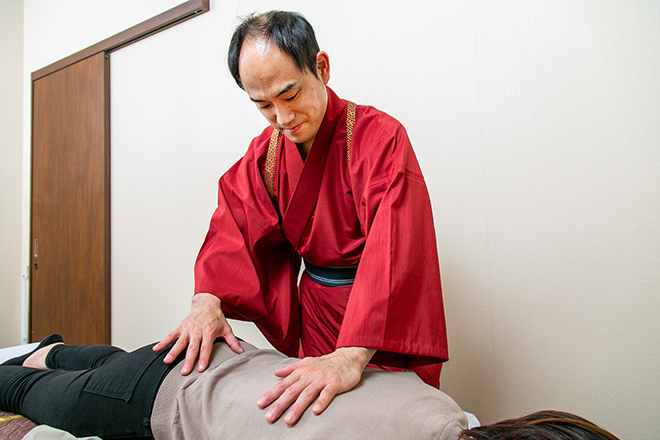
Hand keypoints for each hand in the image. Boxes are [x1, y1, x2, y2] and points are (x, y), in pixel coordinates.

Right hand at [153, 293, 242, 374]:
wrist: (206, 302)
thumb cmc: (216, 317)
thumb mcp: (226, 328)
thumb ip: (232, 341)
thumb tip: (241, 352)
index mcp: (209, 331)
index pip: (206, 348)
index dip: (203, 358)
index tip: (201, 369)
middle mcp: (197, 331)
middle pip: (192, 348)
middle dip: (188, 360)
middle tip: (184, 371)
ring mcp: (188, 329)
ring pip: (179, 342)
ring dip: (172, 352)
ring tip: (167, 361)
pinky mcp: (181, 327)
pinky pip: (171, 335)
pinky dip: (163, 342)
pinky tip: (156, 349)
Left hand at [257, 346, 375, 424]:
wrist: (348, 357)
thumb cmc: (326, 363)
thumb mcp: (306, 363)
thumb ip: (290, 369)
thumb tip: (275, 373)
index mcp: (301, 372)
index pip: (283, 385)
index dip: (271, 394)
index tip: (260, 404)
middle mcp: (309, 375)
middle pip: (292, 391)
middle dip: (279, 405)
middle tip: (269, 417)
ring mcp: (322, 379)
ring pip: (307, 394)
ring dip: (297, 408)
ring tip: (288, 420)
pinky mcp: (335, 383)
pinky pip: (327, 393)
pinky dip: (322, 402)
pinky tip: (316, 411)